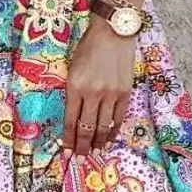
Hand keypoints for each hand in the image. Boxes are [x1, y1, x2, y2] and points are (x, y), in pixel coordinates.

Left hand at [62, 18, 135, 162]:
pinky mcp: (125, 93)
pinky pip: (118, 118)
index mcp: (75, 86)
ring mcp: (111, 94)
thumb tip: (74, 115)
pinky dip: (113, 131)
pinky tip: (109, 139)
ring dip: (99, 144)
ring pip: (104, 127)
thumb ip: (73, 91)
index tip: (67, 152)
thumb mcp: (72, 68)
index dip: (69, 139)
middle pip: (87, 128)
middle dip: (82, 147)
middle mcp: (92, 93)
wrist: (113, 32)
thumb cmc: (88, 47)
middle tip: (80, 159)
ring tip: (95, 154)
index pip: (70, 120)